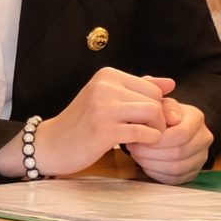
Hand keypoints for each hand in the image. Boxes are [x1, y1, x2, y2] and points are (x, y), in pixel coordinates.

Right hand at [34, 69, 172, 174]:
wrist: (51, 143)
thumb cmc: (82, 122)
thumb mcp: (107, 98)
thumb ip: (138, 89)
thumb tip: (170, 83)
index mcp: (106, 75)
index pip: (153, 87)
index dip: (156, 106)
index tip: (143, 120)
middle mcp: (103, 87)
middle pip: (156, 100)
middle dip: (158, 119)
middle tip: (144, 131)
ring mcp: (102, 108)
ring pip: (154, 113)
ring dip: (156, 130)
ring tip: (142, 137)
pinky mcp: (103, 130)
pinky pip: (144, 132)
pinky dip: (148, 141)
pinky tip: (135, 145)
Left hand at [126, 97, 212, 184]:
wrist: (161, 126)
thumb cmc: (155, 114)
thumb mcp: (156, 102)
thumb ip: (161, 104)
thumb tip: (171, 118)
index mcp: (196, 118)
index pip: (181, 134)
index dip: (157, 139)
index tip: (139, 136)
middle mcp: (203, 138)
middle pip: (178, 152)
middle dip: (150, 152)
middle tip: (133, 147)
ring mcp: (200, 156)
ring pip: (176, 168)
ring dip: (151, 163)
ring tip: (137, 154)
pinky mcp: (191, 172)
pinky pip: (174, 179)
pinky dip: (156, 172)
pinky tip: (144, 163)